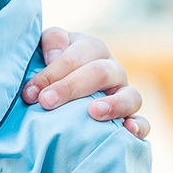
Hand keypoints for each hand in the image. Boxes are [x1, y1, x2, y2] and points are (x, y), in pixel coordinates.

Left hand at [22, 27, 150, 139]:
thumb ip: (52, 42)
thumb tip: (54, 55)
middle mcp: (112, 69)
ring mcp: (125, 93)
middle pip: (99, 73)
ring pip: (130, 96)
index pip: (74, 57)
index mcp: (91, 49)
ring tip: (93, 112)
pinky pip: (143, 122)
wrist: (64, 86)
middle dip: (70, 87)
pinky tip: (127, 130)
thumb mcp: (48, 47)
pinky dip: (138, 126)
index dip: (51, 74)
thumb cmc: (52, 67)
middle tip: (46, 102)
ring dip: (113, 104)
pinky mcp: (131, 116)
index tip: (30, 93)